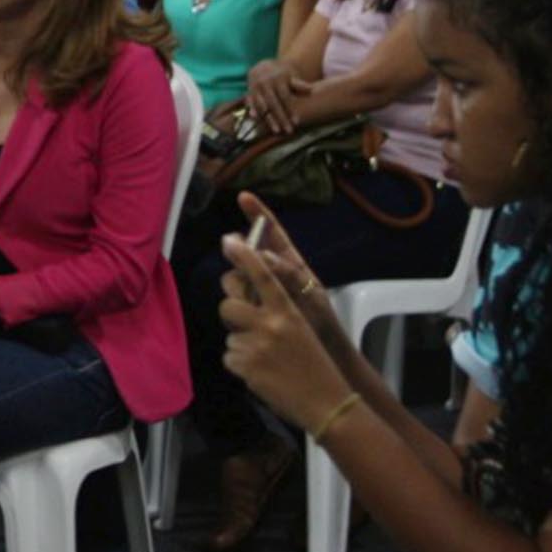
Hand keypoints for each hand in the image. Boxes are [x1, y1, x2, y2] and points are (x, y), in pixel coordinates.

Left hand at [218, 231, 355, 431]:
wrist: (327, 403)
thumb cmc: (316, 364)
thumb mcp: (303, 329)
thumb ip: (277, 311)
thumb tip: (250, 300)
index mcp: (288, 312)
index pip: (263, 276)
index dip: (245, 256)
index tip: (230, 240)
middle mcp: (269, 324)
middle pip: (229, 304)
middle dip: (232, 312)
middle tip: (245, 323)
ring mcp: (254, 345)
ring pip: (230, 334)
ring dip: (241, 344)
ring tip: (266, 359)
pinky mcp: (244, 366)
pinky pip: (230, 357)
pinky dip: (241, 365)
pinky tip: (263, 374)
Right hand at [228, 192, 344, 354]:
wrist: (319, 355)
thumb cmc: (321, 322)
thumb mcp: (310, 295)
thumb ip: (287, 274)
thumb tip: (262, 253)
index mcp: (287, 264)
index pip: (271, 233)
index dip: (257, 213)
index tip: (243, 196)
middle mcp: (268, 276)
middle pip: (242, 258)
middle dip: (238, 261)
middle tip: (241, 270)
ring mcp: (255, 296)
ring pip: (232, 283)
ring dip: (237, 291)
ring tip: (252, 307)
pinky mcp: (247, 315)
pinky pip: (231, 306)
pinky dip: (235, 309)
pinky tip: (245, 320)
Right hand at [245, 60, 311, 135]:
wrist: (263, 67)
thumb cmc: (282, 75)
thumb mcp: (291, 76)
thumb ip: (299, 84)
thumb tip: (311, 89)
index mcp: (277, 80)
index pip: (285, 97)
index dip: (291, 110)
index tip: (297, 122)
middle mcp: (265, 83)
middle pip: (274, 104)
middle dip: (281, 118)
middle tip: (289, 131)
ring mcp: (256, 88)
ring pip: (262, 106)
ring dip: (269, 119)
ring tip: (277, 131)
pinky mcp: (249, 92)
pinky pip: (250, 102)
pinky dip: (252, 110)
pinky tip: (254, 118)